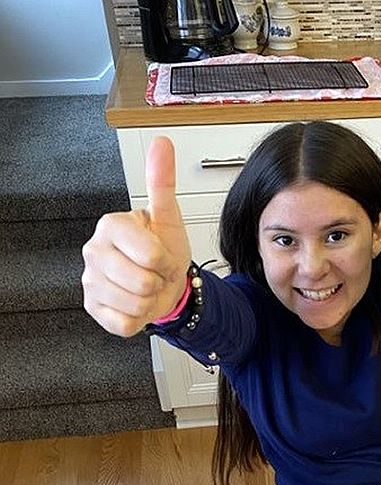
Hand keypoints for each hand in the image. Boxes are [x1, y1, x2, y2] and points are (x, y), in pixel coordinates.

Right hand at [82, 136, 190, 336]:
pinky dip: (137, 318)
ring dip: (150, 301)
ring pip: (135, 304)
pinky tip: (134, 303)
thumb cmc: (164, 250)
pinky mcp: (93, 308)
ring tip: (147, 286)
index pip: (151, 256)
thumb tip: (162, 144)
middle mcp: (94, 252)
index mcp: (111, 226)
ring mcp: (90, 281)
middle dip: (158, 282)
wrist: (164, 284)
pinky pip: (124, 323)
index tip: (162, 256)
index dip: (166, 262)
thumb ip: (162, 182)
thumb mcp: (168, 217)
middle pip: (142, 283)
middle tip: (155, 274)